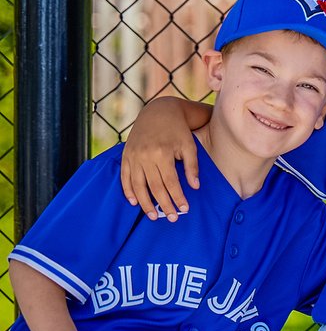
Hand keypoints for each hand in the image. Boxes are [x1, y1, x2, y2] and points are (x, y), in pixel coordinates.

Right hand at [120, 98, 198, 220]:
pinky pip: (124, 177)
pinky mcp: (126, 155)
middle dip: (164, 205)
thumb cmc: (178, 130)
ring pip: (137, 185)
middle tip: (172, 218)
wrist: (158, 112)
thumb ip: (192, 167)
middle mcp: (145, 156)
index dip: (177, 197)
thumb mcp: (189, 146)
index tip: (185, 209)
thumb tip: (195, 187)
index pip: (170, 182)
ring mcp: (133, 156)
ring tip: (153, 216)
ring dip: (145, 203)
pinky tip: (134, 202)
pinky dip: (128, 191)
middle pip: (154, 187)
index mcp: (162, 153)